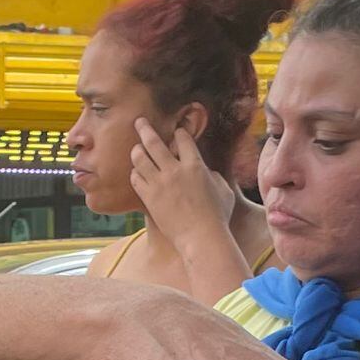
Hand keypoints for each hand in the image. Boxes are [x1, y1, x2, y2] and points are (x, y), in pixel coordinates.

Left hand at [130, 118, 235, 248]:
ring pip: (139, 158)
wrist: (201, 237)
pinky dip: (135, 173)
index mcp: (195, 165)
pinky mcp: (148, 197)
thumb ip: (214, 176)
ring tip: (136, 148)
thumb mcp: (224, 190)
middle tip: (139, 121)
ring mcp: (159, 183)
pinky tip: (137, 173)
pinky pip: (135, 178)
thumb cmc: (217, 216)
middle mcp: (174, 170)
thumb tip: (208, 172)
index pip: (182, 139)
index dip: (179, 132)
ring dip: (137, 151)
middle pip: (153, 142)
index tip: (176, 131)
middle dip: (145, 128)